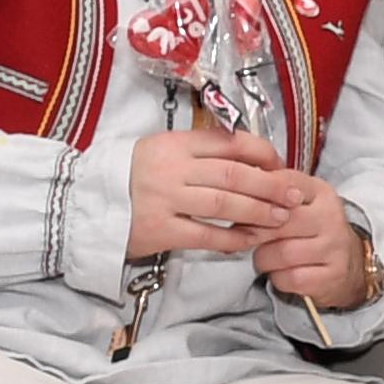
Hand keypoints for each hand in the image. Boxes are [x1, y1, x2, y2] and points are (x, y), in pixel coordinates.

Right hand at [127, 126, 336, 269]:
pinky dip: (233, 238)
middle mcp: (172, 168)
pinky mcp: (160, 230)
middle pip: (234, 174)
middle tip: (294, 195)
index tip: (280, 165)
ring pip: (225, 204)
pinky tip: (250, 240)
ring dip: (258, 212)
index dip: (262, 153)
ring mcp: (165, 199)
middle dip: (270, 185)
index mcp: (176, 143)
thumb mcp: (163, 151)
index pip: (230, 143)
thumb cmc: (134, 176)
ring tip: (280, 218)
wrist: (88, 203)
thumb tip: (252, 158)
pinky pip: (206, 235)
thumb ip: (201, 151)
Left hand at [249, 179, 370, 304]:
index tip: (244, 208)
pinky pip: (290, 278)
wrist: (350, 263)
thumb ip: (270, 193)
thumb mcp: (298, 202)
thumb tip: (233, 193)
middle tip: (246, 237)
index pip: (284, 185)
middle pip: (280, 222)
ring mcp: (334, 248)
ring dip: (264, 258)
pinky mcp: (331, 276)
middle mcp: (331, 217)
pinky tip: (281, 272)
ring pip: (282, 253)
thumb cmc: (312, 230)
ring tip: (265, 256)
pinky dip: (277, 278)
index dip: (256, 198)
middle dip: (255, 232)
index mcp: (320, 192)